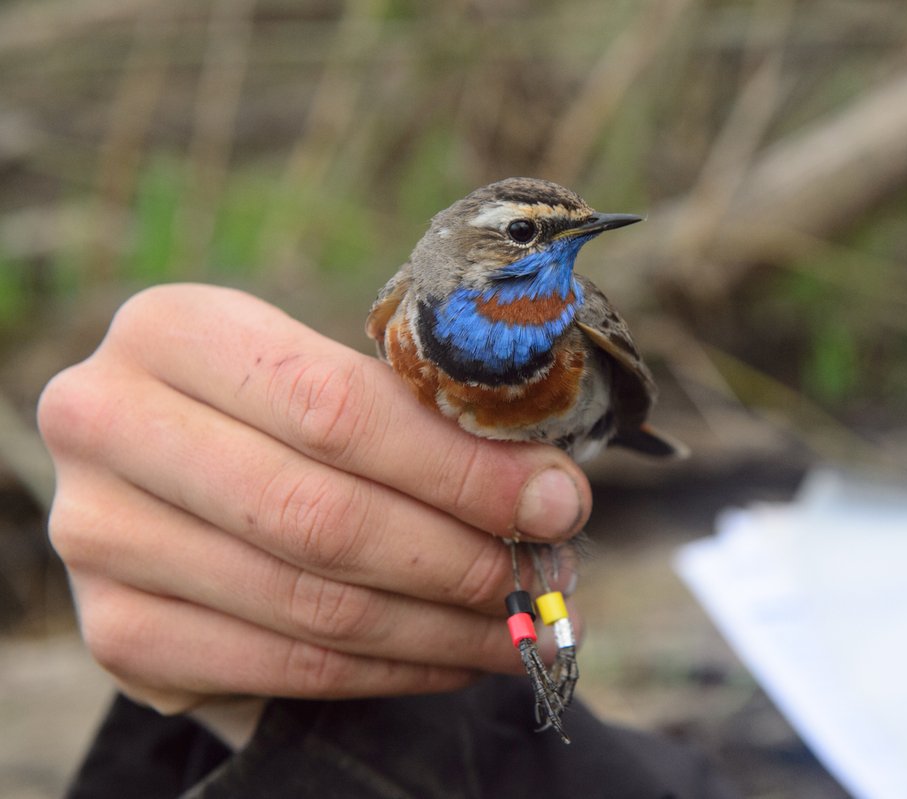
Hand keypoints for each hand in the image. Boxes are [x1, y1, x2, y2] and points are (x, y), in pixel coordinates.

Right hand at [37, 284, 589, 713]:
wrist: (179, 479)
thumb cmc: (283, 416)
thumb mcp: (336, 382)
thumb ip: (428, 422)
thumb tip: (553, 496)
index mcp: (174, 329)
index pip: (335, 409)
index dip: (460, 467)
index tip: (558, 502)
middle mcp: (108, 423)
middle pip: (319, 515)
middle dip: (459, 556)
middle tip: (546, 574)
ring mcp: (97, 534)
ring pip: (309, 602)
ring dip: (441, 624)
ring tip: (521, 624)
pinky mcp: (117, 631)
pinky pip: (283, 667)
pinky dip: (389, 670)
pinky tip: (452, 655)